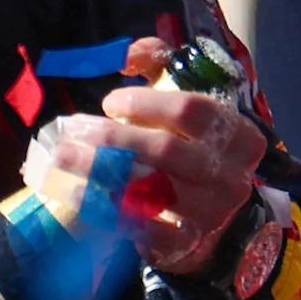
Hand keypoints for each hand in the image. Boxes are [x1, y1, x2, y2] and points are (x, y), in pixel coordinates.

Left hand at [55, 37, 268, 275]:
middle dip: (112, 139)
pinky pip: (143, 227)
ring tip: (61, 159)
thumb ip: (159, 64)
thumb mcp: (182, 97)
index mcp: (239, 135)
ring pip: (150, 189)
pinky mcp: (188, 243)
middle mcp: (233, 175)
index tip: (109, 102)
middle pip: (166, 151)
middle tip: (71, 130)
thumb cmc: (187, 143)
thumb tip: (126, 56)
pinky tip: (76, 193)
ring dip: (99, 173)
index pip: (193, 111)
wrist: (205, 212)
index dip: (146, 103)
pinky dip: (107, 209)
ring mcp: (213, 213)